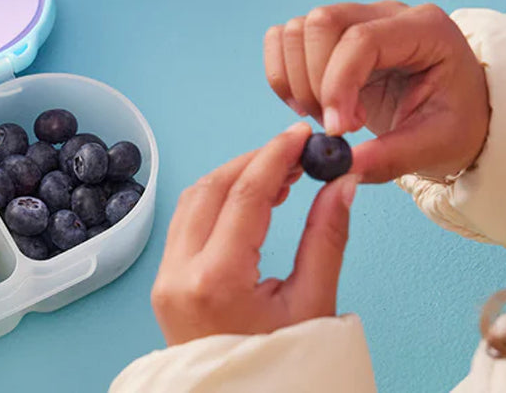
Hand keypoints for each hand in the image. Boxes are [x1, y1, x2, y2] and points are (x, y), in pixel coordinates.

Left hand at [151, 122, 356, 345]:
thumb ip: (326, 238)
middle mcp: (179, 275)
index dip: (276, 155)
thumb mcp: (314, 307)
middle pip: (214, 187)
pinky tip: (250, 199)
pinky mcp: (165, 284)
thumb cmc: (285, 370)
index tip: (301, 135)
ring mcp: (165, 280)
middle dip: (255, 161)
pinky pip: (187, 222)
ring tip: (279, 175)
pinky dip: (218, 200)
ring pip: (195, 199)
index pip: (245, 193)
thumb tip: (340, 182)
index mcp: (216, 281)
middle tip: (294, 152)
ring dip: (234, 177)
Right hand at [264, 2, 488, 182]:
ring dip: (297, 79)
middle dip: (314, 80)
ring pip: (297, 29)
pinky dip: (284, 73)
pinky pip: (286, 37)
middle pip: (321, 22)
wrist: (458, 111)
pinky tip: (310, 104)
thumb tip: (341, 168)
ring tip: (325, 116)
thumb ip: (390, 156)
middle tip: (334, 125)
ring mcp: (356, 18)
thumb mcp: (437, 145)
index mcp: (425, 29)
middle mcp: (386, 14)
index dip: (338, 83)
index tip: (337, 129)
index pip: (363, 39)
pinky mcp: (332, 36)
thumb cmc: (456, 121)